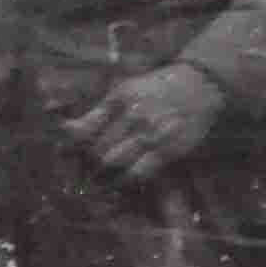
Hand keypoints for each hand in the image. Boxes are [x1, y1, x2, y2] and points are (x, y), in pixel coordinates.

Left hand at [66, 63, 225, 181]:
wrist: (199, 86)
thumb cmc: (158, 87)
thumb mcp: (126, 89)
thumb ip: (100, 111)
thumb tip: (67, 130)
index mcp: (119, 97)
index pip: (85, 128)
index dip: (72, 145)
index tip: (66, 153)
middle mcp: (133, 115)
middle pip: (97, 148)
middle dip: (89, 160)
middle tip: (89, 166)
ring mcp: (150, 133)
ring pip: (114, 162)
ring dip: (105, 172)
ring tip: (103, 174)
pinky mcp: (167, 150)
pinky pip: (139, 172)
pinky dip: (126, 179)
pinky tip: (122, 180)